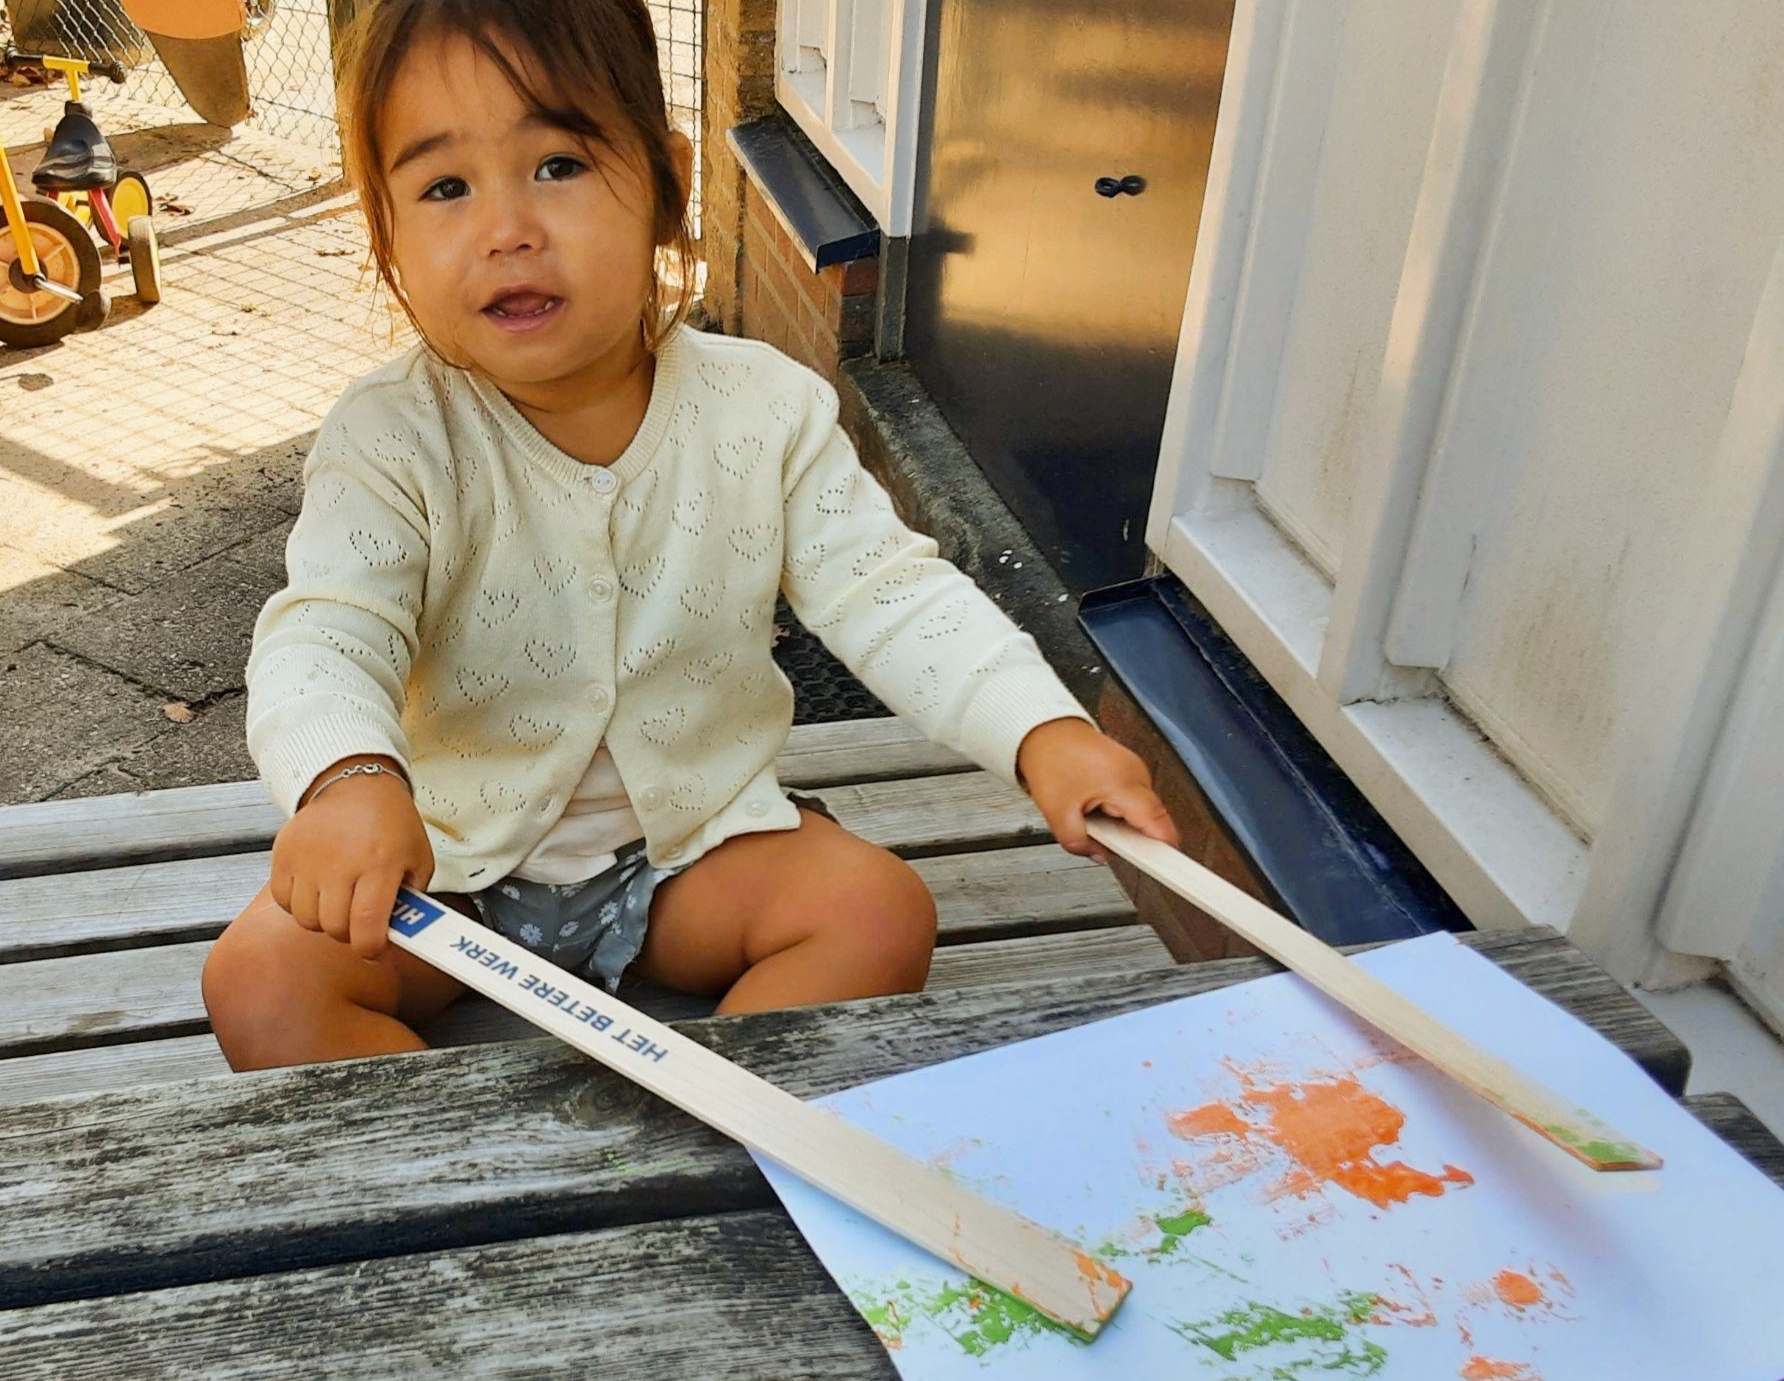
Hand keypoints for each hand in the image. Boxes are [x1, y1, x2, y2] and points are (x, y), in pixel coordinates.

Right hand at [269, 756, 433, 957]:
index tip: (375, 950)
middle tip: (359, 919)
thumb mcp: (418, 858)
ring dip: (323, 920)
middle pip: (335, 928)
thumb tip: (401, 935)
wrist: (354, 784)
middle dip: (350, 933)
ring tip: (338, 900)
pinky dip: (298, 904)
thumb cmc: (390, 822)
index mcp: (381, 864)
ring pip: (307, 920)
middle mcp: (341, 863)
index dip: (370, 949)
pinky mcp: (284, 855)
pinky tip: (316, 889)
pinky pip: (284, 901)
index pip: (367, 926)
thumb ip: (413, 899)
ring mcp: (308, 859)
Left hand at [1016, 718, 1179, 863]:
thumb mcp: (1057, 813)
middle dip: (1129, 836)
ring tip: (1088, 810)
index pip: (1159, 825)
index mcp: (1125, 785)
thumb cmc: (1051, 761)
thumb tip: (1099, 855)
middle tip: (1098, 834)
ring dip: (1120, 822)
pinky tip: (1092, 801)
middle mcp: (1138, 775)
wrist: (1043, 730)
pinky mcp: (1129, 769)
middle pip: (1151, 821)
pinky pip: (1132, 799)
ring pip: (1140, 811)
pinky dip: (1115, 808)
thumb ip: (1078, 842)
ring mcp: (1136, 769)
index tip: (1169, 869)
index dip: (1165, 850)